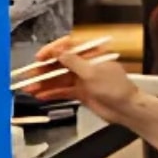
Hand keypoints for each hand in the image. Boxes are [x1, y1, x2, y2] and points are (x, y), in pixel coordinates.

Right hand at [24, 38, 142, 124]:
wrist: (127, 110)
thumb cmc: (116, 88)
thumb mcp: (92, 72)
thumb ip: (72, 61)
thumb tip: (58, 51)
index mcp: (90, 54)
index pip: (67, 47)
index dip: (51, 51)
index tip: (40, 57)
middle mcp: (85, 64)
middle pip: (60, 64)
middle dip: (44, 70)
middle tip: (30, 75)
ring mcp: (82, 79)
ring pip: (59, 79)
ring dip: (44, 83)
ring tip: (30, 88)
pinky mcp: (81, 92)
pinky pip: (63, 91)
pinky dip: (52, 93)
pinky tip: (41, 95)